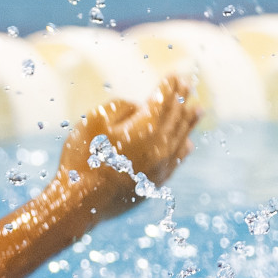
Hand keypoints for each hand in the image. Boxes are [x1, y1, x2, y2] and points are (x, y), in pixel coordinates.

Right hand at [57, 75, 199, 219]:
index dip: (169, 85)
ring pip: (181, 138)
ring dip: (189, 121)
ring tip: (198, 109)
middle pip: (176, 116)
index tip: (175, 74)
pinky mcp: (155, 183)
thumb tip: (138, 109)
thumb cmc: (82, 159)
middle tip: (187, 85)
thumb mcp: (94, 121)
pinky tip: (188, 144)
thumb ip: (120, 107)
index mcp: (146, 127)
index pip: (163, 99)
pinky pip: (177, 161)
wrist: (80, 203)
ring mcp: (161, 166)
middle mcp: (160, 146)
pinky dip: (185, 148)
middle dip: (181, 98)